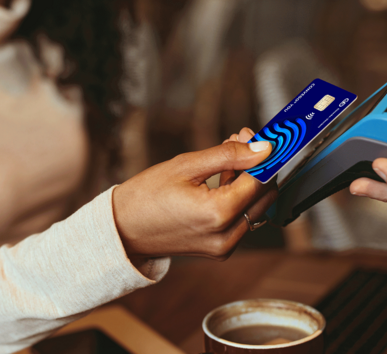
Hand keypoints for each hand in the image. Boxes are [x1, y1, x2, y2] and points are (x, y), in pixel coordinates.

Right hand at [112, 129, 276, 259]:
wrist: (122, 229)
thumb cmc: (147, 196)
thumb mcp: (187, 166)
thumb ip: (229, 155)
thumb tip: (263, 148)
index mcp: (218, 214)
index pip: (260, 180)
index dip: (263, 155)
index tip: (260, 137)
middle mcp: (226, 235)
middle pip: (263, 196)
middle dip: (258, 167)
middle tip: (242, 141)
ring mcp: (224, 246)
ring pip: (255, 208)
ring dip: (249, 181)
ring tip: (228, 156)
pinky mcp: (220, 249)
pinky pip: (241, 219)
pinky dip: (239, 198)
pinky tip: (225, 176)